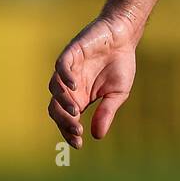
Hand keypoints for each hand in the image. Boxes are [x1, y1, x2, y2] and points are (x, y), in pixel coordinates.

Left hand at [48, 13, 139, 148]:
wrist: (124, 36)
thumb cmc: (120, 64)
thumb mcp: (117, 93)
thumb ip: (106, 112)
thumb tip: (97, 136)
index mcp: (80, 98)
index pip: (66, 119)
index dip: (69, 132)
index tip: (78, 144)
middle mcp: (70, 86)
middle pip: (56, 108)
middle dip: (64, 122)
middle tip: (77, 130)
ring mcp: (68, 70)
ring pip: (55, 89)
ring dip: (63, 102)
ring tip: (76, 111)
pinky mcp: (71, 54)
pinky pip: (61, 67)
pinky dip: (65, 77)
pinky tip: (75, 85)